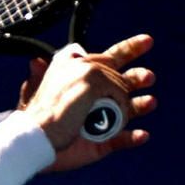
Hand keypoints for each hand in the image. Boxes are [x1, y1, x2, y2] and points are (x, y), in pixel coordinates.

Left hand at [17, 34, 157, 171]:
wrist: (34, 144)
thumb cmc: (43, 112)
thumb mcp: (56, 85)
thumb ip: (70, 73)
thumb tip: (52, 58)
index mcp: (86, 79)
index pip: (111, 60)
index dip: (130, 49)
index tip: (147, 40)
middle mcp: (96, 98)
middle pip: (125, 84)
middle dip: (138, 78)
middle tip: (147, 77)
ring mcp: (101, 121)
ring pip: (128, 111)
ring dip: (141, 105)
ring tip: (149, 102)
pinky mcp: (101, 144)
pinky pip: (122, 140)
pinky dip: (133, 137)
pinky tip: (142, 134)